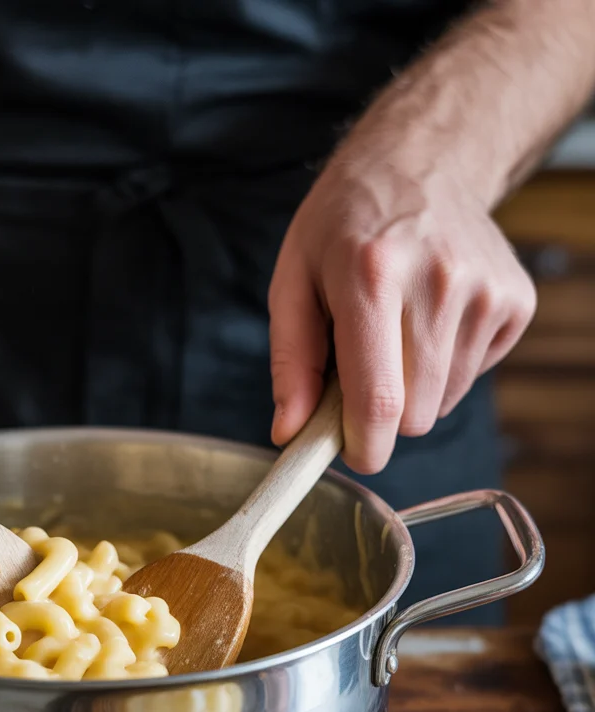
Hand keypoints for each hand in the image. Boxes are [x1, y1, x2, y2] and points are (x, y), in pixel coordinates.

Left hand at [267, 157, 535, 473]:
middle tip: (361, 366)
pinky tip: (429, 319)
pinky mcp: (516, 301)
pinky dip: (444, 366)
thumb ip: (290, 362)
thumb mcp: (293, 281)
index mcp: (371, 278)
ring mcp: (485, 292)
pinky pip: (471, 377)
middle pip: (414, 415)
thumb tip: (290, 432)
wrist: (422, 162)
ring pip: (443, 403)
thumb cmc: (344, 226)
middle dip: (381, 411)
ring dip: (413, 388)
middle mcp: (437, 283)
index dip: (363, 447)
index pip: (377, 400)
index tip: (352, 453)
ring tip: (395, 331)